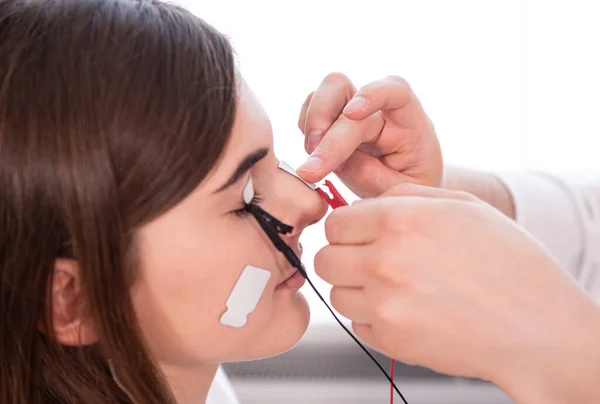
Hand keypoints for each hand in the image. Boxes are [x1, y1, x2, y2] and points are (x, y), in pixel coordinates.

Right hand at [297, 73, 442, 197]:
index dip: (372, 94)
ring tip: (311, 156)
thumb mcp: (398, 189)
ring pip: (324, 93)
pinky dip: (306, 129)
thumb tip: (335, 161)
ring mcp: (353, 112)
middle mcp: (378, 109)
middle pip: (342, 87)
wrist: (402, 192)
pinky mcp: (335, 123)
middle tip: (312, 153)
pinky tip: (312, 154)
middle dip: (321, 118)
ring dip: (311, 122)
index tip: (352, 113)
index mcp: (409, 121)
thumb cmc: (409, 186)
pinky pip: (311, 112)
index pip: (395, 90)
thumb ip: (369, 175)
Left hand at [314, 184, 599, 402]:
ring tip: (395, 289)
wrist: (537, 327)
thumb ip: (406, 196)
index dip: (347, 229)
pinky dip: (374, 320)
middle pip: (326, 259)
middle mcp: (385, 260)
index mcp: (402, 220)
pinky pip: (358, 325)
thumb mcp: (464, 207)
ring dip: (357, 291)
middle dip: (344, 259)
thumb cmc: (508, 264)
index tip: (359, 237)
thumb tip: (366, 202)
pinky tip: (407, 312)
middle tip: (371, 262)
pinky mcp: (391, 339)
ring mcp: (385, 303)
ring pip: (337, 294)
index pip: (335, 222)